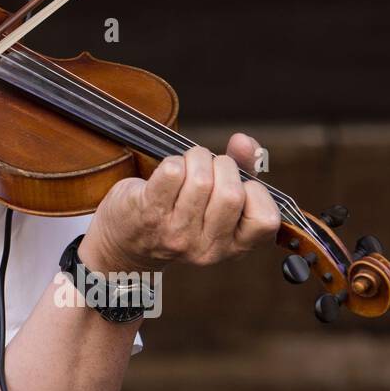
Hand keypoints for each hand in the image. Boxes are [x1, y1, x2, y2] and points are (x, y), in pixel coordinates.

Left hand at [82, 132, 281, 273]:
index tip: (239, 186)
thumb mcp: (216, 203)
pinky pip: (172, 172)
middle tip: (209, 167)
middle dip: (222, 165)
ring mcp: (175, 232)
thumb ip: (242, 171)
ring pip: (201, 179)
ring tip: (188, 164)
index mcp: (231, 248)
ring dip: (196, 159)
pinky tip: (169, 171)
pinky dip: (174, 161)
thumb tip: (245, 142)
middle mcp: (205, 247)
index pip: (265, 220)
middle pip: (231, 193)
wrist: (124, 242)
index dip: (256, 192)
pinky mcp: (148, 212)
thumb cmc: (179, 215)